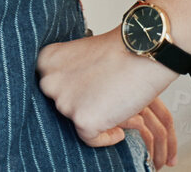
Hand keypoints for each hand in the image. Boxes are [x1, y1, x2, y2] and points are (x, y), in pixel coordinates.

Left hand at [37, 28, 179, 154]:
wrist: (144, 52)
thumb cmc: (122, 50)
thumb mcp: (83, 54)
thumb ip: (70, 73)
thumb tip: (73, 95)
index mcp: (46, 61)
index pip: (53, 87)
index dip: (74, 92)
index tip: (90, 94)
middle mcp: (49, 81)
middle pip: (63, 104)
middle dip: (84, 105)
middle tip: (106, 102)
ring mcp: (64, 102)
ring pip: (77, 121)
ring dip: (97, 119)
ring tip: (118, 108)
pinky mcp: (82, 120)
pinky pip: (91, 140)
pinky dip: (106, 138)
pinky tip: (119, 131)